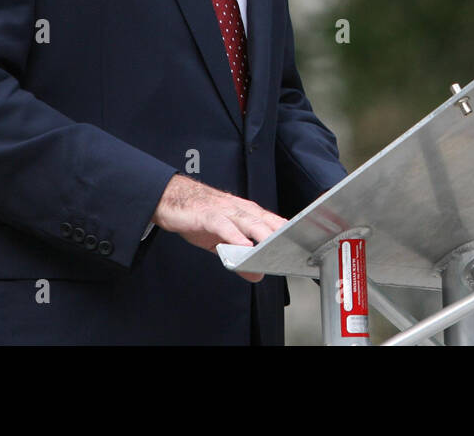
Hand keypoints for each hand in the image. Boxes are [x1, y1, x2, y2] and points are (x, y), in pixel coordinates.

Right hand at [152, 174, 286, 282]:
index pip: (272, 221)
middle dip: (281, 233)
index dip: (288, 231)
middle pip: (265, 220)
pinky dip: (233, 234)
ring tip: (274, 246)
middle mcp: (238, 209)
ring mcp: (223, 210)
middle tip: (295, 247)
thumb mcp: (220, 242)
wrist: (169, 198)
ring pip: (248, 220)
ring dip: (262, 233)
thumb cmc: (198, 215)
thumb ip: (240, 256)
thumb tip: (256, 275)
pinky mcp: (207, 215)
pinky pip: (223, 225)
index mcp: (245, 213)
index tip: (304, 243)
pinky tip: (242, 245)